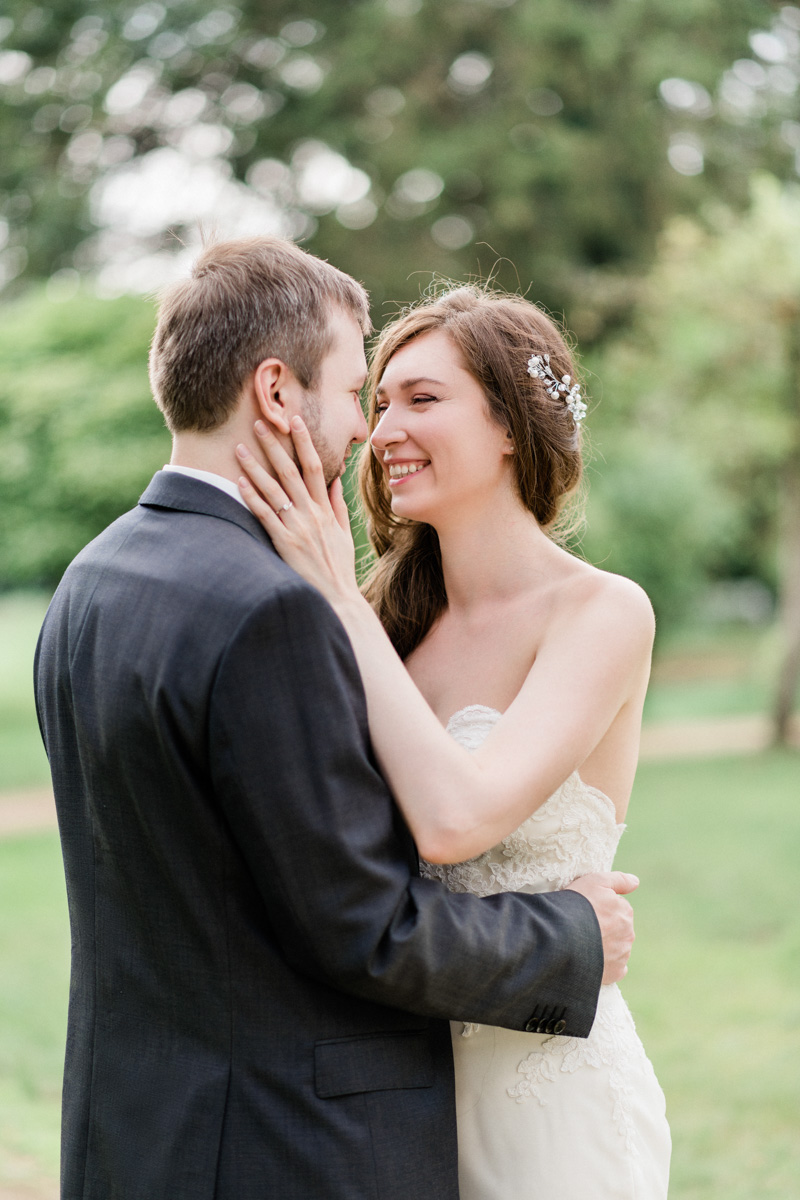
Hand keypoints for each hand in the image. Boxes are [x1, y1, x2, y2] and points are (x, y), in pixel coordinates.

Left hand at [236, 417, 358, 604]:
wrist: (337, 597)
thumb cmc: (339, 567)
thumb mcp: (344, 534)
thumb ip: (337, 506)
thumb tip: (333, 480)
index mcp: (325, 510)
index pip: (315, 467)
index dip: (305, 442)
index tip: (295, 422)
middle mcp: (311, 514)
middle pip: (290, 471)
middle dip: (274, 446)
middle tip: (259, 423)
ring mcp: (297, 527)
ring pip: (273, 490)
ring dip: (255, 467)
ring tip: (240, 448)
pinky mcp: (284, 543)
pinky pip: (265, 515)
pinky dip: (252, 498)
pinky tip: (239, 482)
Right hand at [566, 871, 637, 985]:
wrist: (563, 937)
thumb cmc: (577, 905)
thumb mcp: (596, 881)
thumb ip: (619, 880)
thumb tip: (636, 882)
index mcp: (626, 912)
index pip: (616, 908)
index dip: (599, 908)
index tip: (586, 910)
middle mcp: (628, 934)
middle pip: (617, 929)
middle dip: (604, 928)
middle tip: (583, 926)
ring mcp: (622, 955)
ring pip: (617, 948)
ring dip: (605, 946)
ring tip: (583, 943)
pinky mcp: (614, 973)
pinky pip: (615, 969)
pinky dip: (606, 965)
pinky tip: (591, 960)